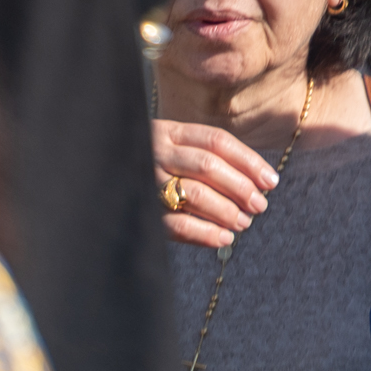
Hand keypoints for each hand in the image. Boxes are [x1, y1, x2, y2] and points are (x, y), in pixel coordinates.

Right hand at [154, 119, 277, 250]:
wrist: (99, 178)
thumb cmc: (151, 167)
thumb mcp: (173, 149)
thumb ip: (207, 157)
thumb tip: (259, 182)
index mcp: (169, 131)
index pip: (216, 141)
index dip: (248, 161)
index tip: (271, 181)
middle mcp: (155, 151)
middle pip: (208, 165)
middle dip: (241, 187)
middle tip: (260, 205)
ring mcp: (145, 180)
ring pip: (194, 193)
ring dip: (226, 210)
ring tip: (244, 222)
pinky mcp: (141, 211)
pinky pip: (177, 223)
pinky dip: (205, 232)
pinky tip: (224, 238)